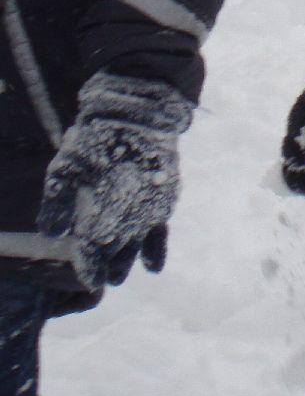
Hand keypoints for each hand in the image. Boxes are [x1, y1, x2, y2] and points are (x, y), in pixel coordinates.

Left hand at [37, 72, 191, 289]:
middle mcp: (124, 225)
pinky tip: (153, 268)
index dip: (87, 270)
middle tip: (101, 277)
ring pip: (134, 249)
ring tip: (118, 276)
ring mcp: (147, 215)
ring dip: (125, 263)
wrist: (138, 116)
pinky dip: (155, 252)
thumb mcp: (64, 170)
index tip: (87, 280)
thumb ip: (56, 204)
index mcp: (97, 222)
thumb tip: (50, 234)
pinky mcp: (164, 202)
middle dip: (106, 268)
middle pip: (113, 257)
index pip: (90, 259)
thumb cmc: (95, 140)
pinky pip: (160, 235)